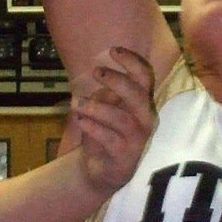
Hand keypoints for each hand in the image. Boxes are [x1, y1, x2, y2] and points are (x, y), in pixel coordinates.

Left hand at [71, 47, 156, 194]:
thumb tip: (100, 74)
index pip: (145, 76)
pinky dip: (93, 128)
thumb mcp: (105, 108)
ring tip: (76, 103)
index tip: (113, 50)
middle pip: (137, 95)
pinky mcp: (125, 156)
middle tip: (95, 71)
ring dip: (96, 107)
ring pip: (121, 119)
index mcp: (141, 102)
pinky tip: (80, 120)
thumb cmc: (105, 133)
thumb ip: (106, 93)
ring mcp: (137, 139)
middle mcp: (145, 118)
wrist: (102, 171)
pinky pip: (109, 139)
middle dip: (117, 80)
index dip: (132, 61)